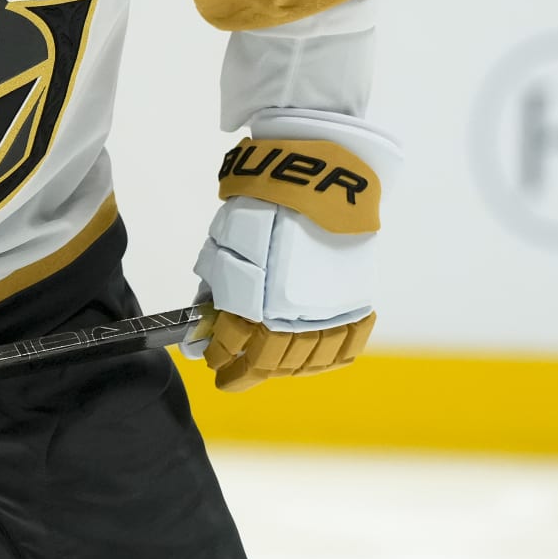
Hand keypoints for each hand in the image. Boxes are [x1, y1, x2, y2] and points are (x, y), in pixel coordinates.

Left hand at [181, 109, 399, 390]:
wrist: (316, 181)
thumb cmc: (263, 207)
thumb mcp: (225, 244)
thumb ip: (216, 285)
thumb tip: (202, 317)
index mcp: (255, 301)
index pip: (234, 345)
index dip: (220, 357)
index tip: (212, 361)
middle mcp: (292, 315)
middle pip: (269, 362)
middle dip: (244, 374)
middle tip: (231, 377)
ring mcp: (328, 312)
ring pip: (306, 361)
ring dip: (283, 370)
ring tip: (267, 369)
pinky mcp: (355, 303)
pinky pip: (345, 346)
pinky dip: (328, 359)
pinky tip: (312, 360)